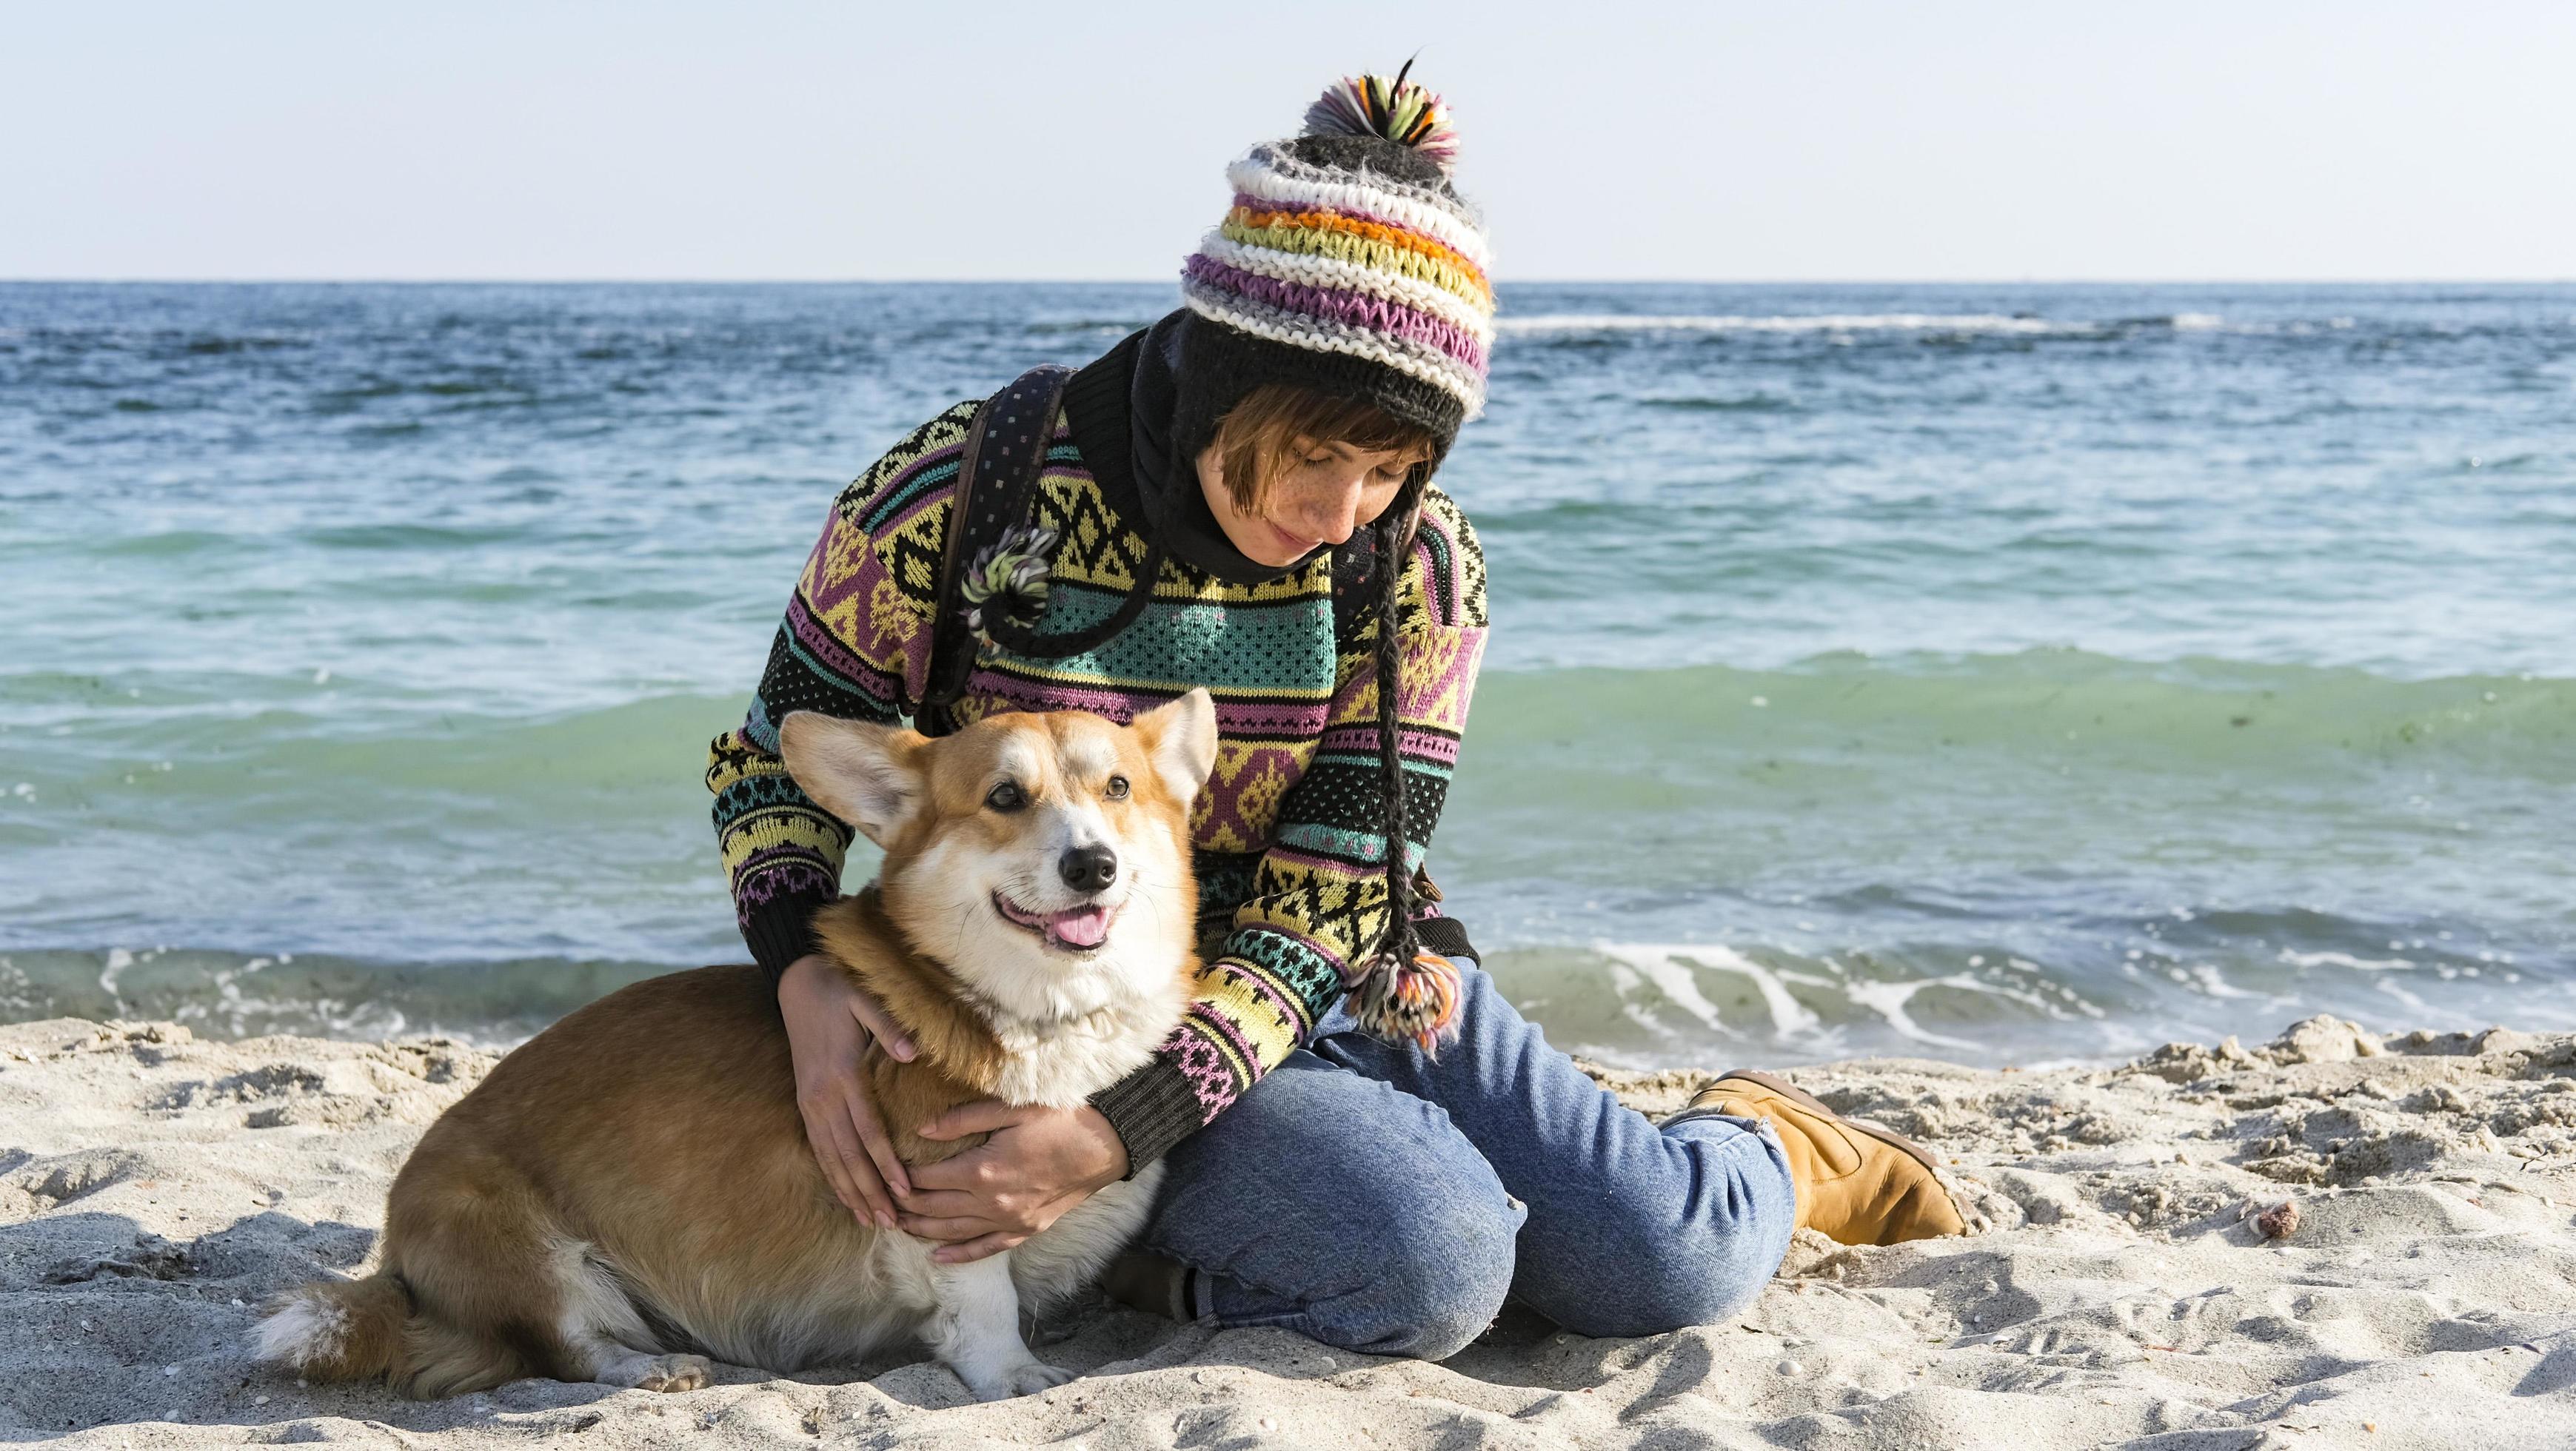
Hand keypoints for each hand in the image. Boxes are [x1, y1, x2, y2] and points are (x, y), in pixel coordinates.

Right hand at [776, 952, 917, 1228]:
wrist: (797, 985)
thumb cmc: (839, 990)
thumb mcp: (866, 999)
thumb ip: (889, 1027)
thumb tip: (912, 1053)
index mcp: (844, 1076)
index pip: (868, 1131)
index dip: (886, 1163)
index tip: (905, 1190)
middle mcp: (824, 1097)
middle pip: (849, 1155)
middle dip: (870, 1191)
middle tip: (892, 1223)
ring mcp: (811, 1103)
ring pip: (831, 1158)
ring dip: (851, 1192)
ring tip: (871, 1221)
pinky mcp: (805, 1104)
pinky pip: (819, 1148)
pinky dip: (832, 1175)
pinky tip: (845, 1196)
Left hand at [897, 1101, 1129, 1263]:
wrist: (1107, 1145)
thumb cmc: (1062, 1118)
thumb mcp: (1011, 1107)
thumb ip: (963, 1119)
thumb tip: (921, 1129)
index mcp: (982, 1170)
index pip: (925, 1179)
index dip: (900, 1176)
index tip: (884, 1170)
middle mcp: (991, 1203)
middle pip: (933, 1209)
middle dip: (903, 1205)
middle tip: (881, 1200)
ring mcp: (1009, 1221)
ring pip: (952, 1233)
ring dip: (921, 1230)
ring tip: (897, 1225)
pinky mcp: (1026, 1229)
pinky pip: (985, 1249)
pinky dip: (958, 1255)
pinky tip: (937, 1256)